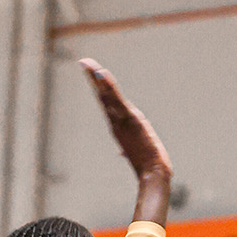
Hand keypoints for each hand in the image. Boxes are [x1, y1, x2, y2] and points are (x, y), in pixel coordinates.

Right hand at [81, 59, 171, 226]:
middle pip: (102, 96)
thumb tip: (122, 154)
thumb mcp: (135, 154)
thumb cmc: (146, 166)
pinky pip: (117, 100)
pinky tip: (102, 74)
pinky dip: (109, 86)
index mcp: (119, 127)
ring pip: (107, 96)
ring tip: (89, 64)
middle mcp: (117, 123)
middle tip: (83, 62)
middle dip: (93, 79)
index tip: (94, 75)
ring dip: (98, 78)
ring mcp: (122, 121)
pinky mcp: (130, 120)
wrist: (152, 174)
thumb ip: (127, 150)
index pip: (107, 104)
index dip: (99, 90)